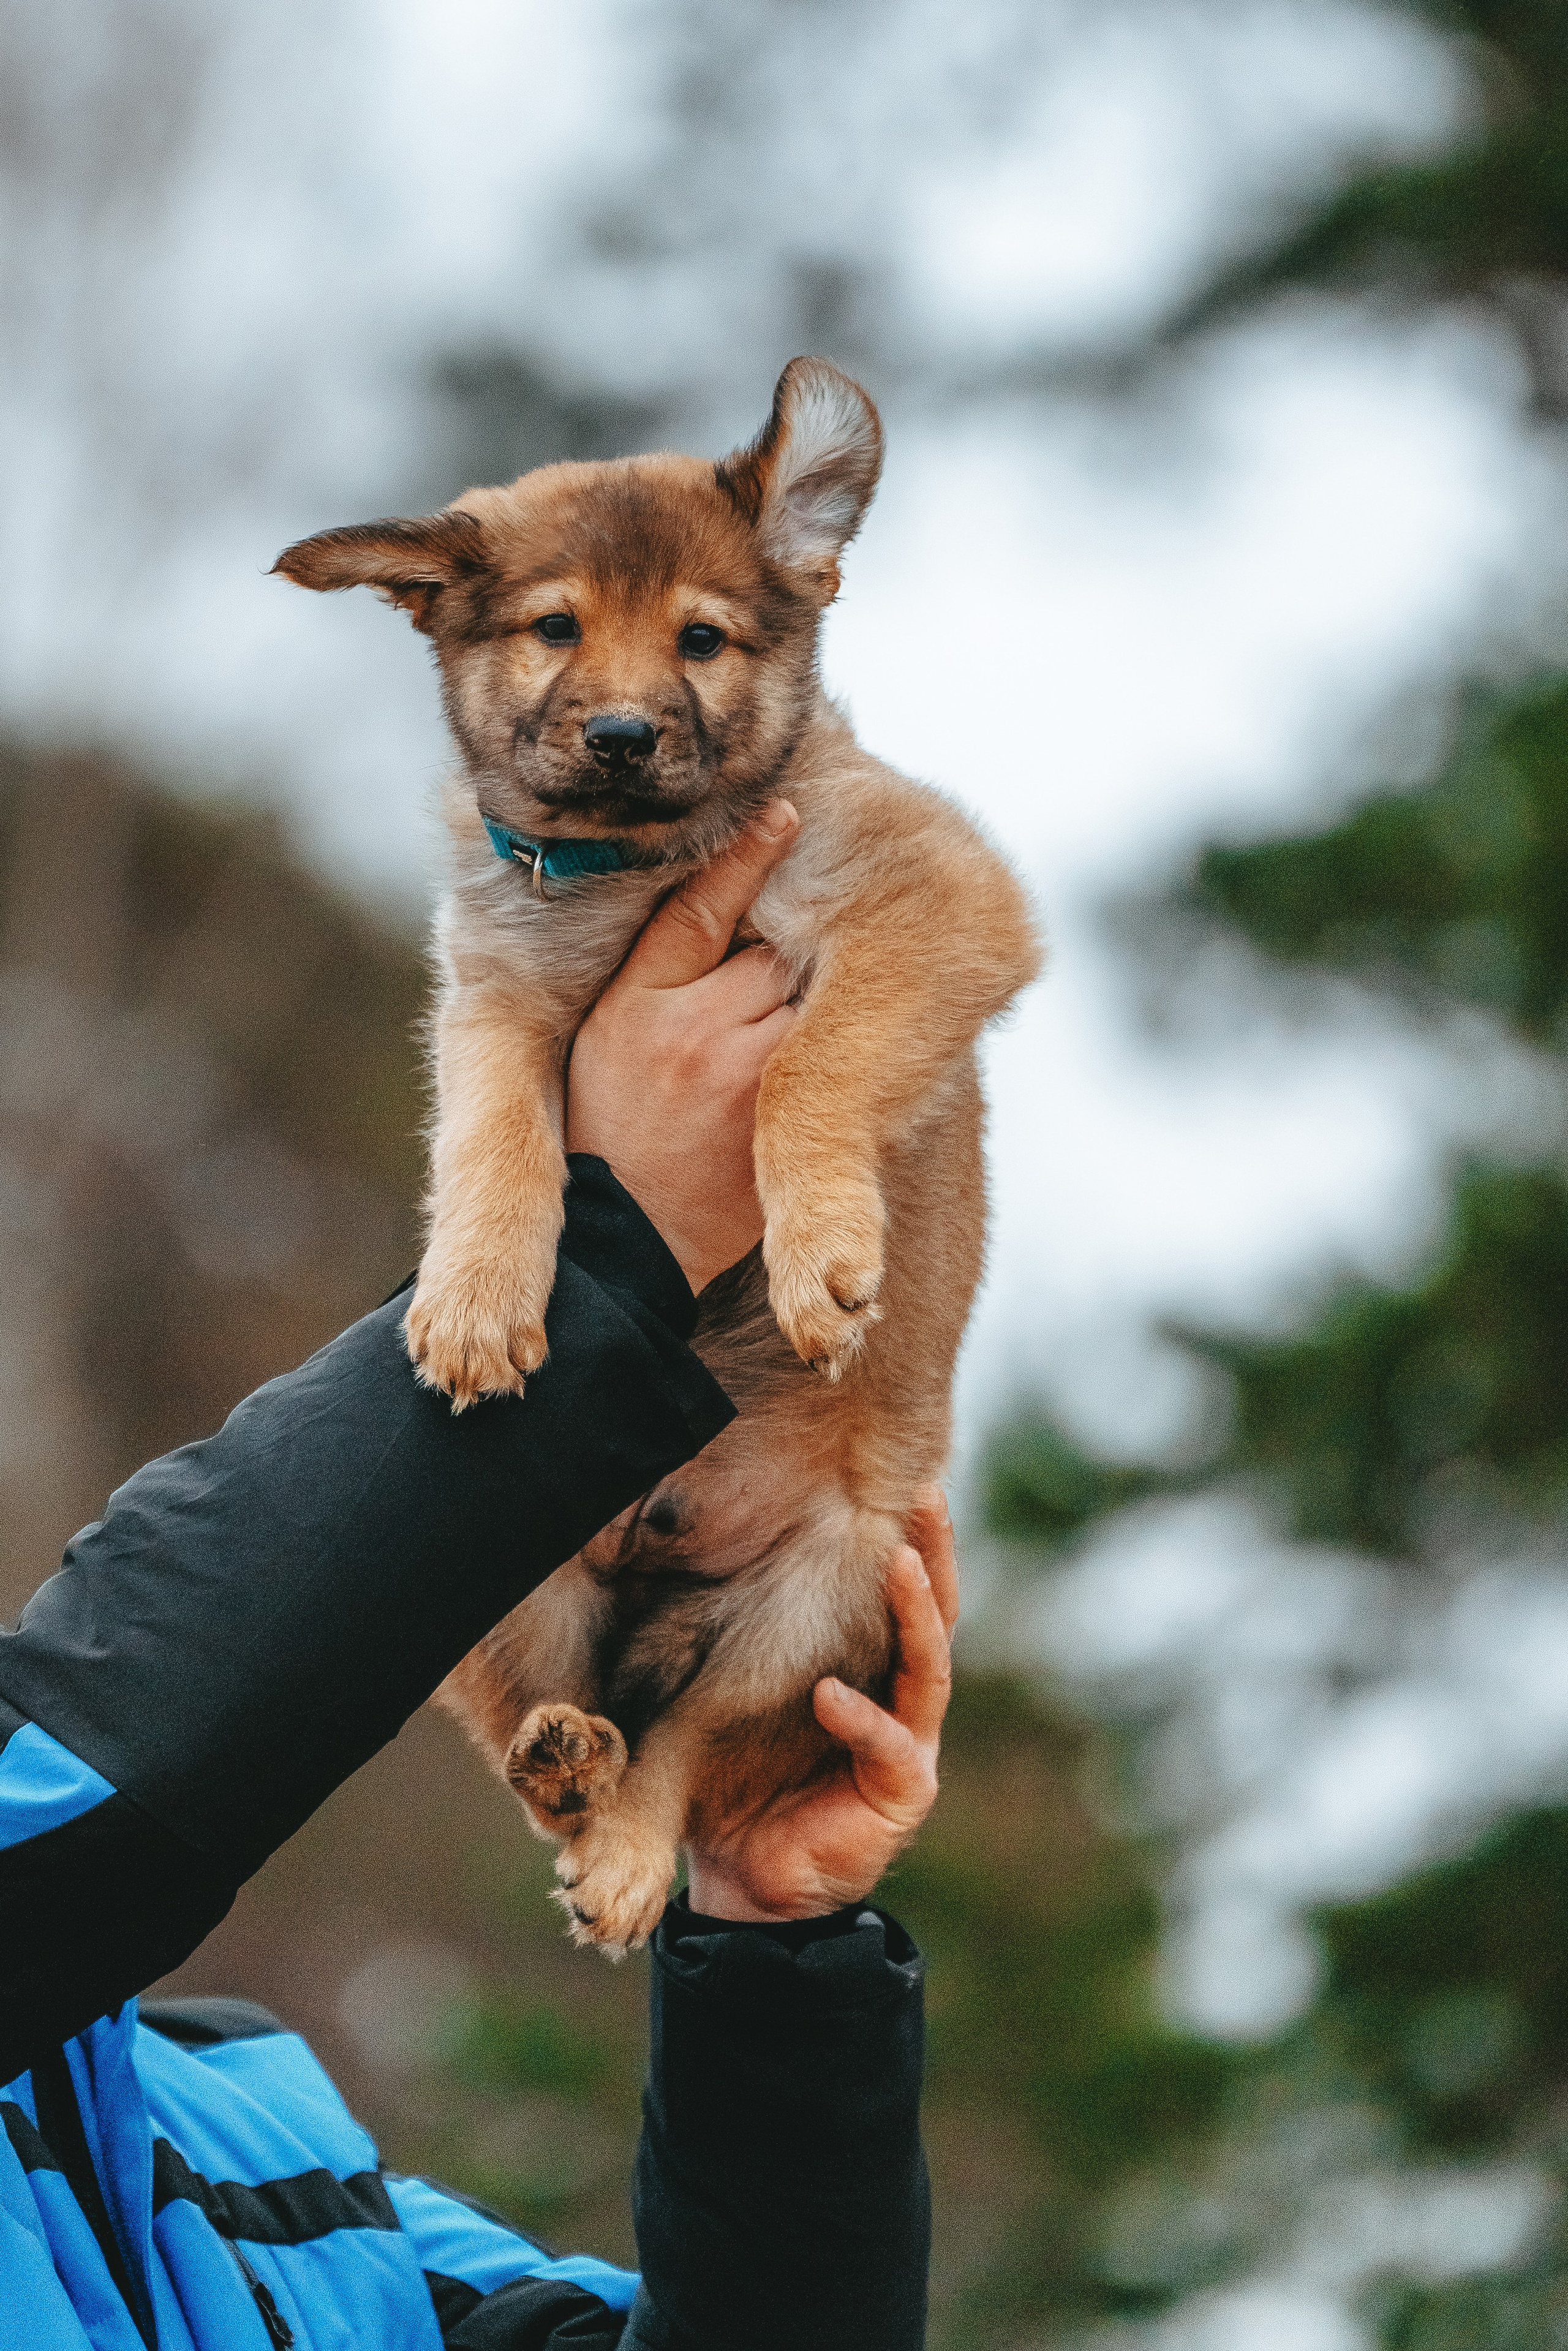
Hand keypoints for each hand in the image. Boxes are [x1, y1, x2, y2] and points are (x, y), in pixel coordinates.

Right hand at [565, 801, 800, 1294]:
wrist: (632, 1236)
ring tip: (819, 982)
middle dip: (792, 935)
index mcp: (651, 1005)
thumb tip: (734, 860)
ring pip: (811, 1001)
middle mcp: (712, 1037)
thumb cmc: (611, 1117)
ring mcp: (763, 1083)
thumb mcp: (612, 1021)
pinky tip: (839, 1041)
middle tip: (802, 922)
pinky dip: (839, 1041)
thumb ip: (667, 945)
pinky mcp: (799, 1126)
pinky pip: (835, 1062)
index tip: (785, 813)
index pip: (709, 909)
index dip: (749, 858)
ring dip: (821, 986)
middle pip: (779, 951)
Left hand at [683, 1489, 957, 1920]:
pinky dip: (862, 1718)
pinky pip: (889, 1745)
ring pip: (928, 1664)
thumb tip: (668, 1564)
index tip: (904, 1480)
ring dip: (917, 1611)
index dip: (907, 1536)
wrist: (748, 1883)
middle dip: (932, 1551)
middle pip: (935, 1610)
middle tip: (925, 1496)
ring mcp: (908, 1743)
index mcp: (869, 1666)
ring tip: (898, 1563)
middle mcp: (901, 1695)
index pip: (896, 1589)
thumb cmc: (737, 1781)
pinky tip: (830, 1695)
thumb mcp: (729, 1699)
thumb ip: (722, 1646)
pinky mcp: (902, 1791)